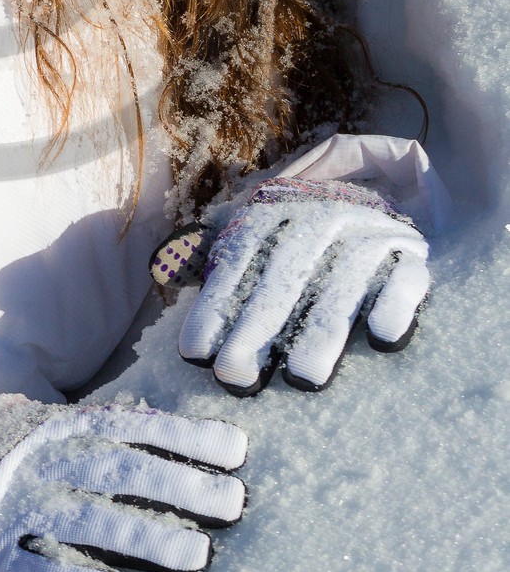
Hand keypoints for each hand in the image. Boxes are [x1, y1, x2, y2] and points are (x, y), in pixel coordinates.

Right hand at [0, 400, 246, 571]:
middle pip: (120, 471)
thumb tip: (168, 432)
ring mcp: (14, 507)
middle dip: (180, 484)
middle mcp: (41, 463)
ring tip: (196, 555)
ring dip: (144, 536)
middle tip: (234, 502)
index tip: (237, 448)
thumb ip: (97, 435)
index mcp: (59, 428)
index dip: (185, 437)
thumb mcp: (44, 429)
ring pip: (88, 520)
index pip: (133, 427)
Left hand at [178, 177, 429, 393]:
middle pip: (285, 277)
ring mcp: (367, 233)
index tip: (196, 354)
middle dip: (257, 328)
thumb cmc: (297, 239)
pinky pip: (405, 278)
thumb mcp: (255, 234)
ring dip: (323, 330)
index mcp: (274, 210)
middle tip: (236, 375)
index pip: (239, 261)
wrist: (375, 194)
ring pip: (342, 284)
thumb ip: (213, 252)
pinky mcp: (410, 254)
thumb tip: (162, 264)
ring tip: (303, 377)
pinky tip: (383, 338)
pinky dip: (395, 304)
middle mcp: (319, 217)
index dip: (216, 306)